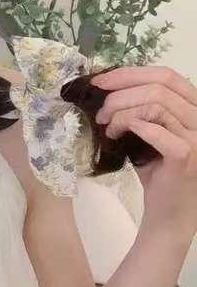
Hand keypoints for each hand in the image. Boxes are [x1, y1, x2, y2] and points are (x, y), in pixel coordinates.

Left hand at [91, 64, 196, 240]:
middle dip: (120, 93)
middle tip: (100, 111)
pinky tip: (117, 136)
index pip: (166, 75)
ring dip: (121, 112)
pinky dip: (132, 126)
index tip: (101, 81)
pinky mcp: (187, 156)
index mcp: (194, 108)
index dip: (130, 73)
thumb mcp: (147, 130)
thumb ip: (138, 107)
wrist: (169, 212)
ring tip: (107, 128)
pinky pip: (156, 130)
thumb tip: (107, 85)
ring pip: (155, 105)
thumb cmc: (157, 170)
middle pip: (159, 86)